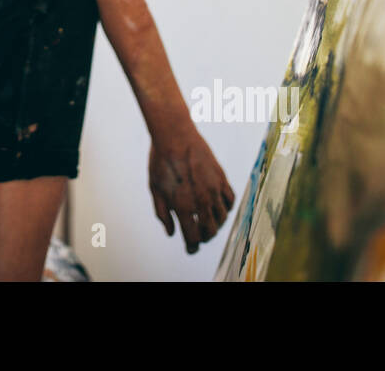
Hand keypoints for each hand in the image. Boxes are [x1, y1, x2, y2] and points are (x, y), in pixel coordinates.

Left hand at [148, 127, 234, 253]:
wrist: (175, 136)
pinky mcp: (221, 178)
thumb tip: (172, 233)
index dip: (192, 247)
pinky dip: (226, 208)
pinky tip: (218, 206)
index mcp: (183, 207)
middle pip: (210, 231)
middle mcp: (201, 201)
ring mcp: (214, 190)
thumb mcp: (155, 189)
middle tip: (198, 235)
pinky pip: (230, 200)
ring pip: (222, 218)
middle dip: (204, 237)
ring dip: (215, 224)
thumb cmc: (160, 162)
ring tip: (207, 221)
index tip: (191, 248)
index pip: (193, 238)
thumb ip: (163, 214)